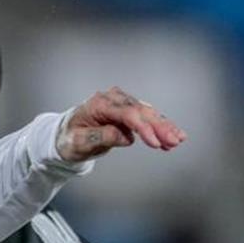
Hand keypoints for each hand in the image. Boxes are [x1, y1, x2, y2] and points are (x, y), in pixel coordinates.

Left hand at [57, 86, 186, 161]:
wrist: (65, 136)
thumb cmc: (69, 139)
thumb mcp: (78, 142)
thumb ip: (100, 137)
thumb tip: (125, 137)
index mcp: (99, 104)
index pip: (127, 114)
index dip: (143, 128)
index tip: (155, 143)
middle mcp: (113, 99)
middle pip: (141, 111)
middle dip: (159, 127)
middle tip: (174, 142)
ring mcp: (122, 103)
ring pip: (148, 113)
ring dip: (164, 127)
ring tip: (177, 141)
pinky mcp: (128, 111)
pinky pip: (147, 118)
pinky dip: (160, 127)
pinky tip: (173, 137)